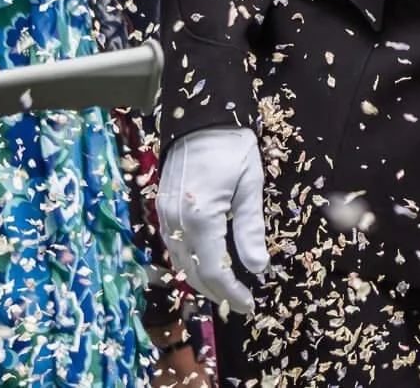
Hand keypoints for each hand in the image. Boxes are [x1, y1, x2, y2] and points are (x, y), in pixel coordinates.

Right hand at [157, 127, 268, 314]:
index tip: (249, 305)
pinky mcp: (161, 206)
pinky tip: (204, 264)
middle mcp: (176, 221)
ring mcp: (164, 214)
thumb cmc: (232, 146)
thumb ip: (250, 229)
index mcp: (201, 217)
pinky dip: (188, 262)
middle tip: (239, 302)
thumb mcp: (250, 186)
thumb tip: (258, 268)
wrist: (199, 116)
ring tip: (224, 290)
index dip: (231, 293)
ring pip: (179, 262)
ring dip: (200, 280)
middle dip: (216, 293)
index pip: (214, 271)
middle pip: (193, 272)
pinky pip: (171, 246)